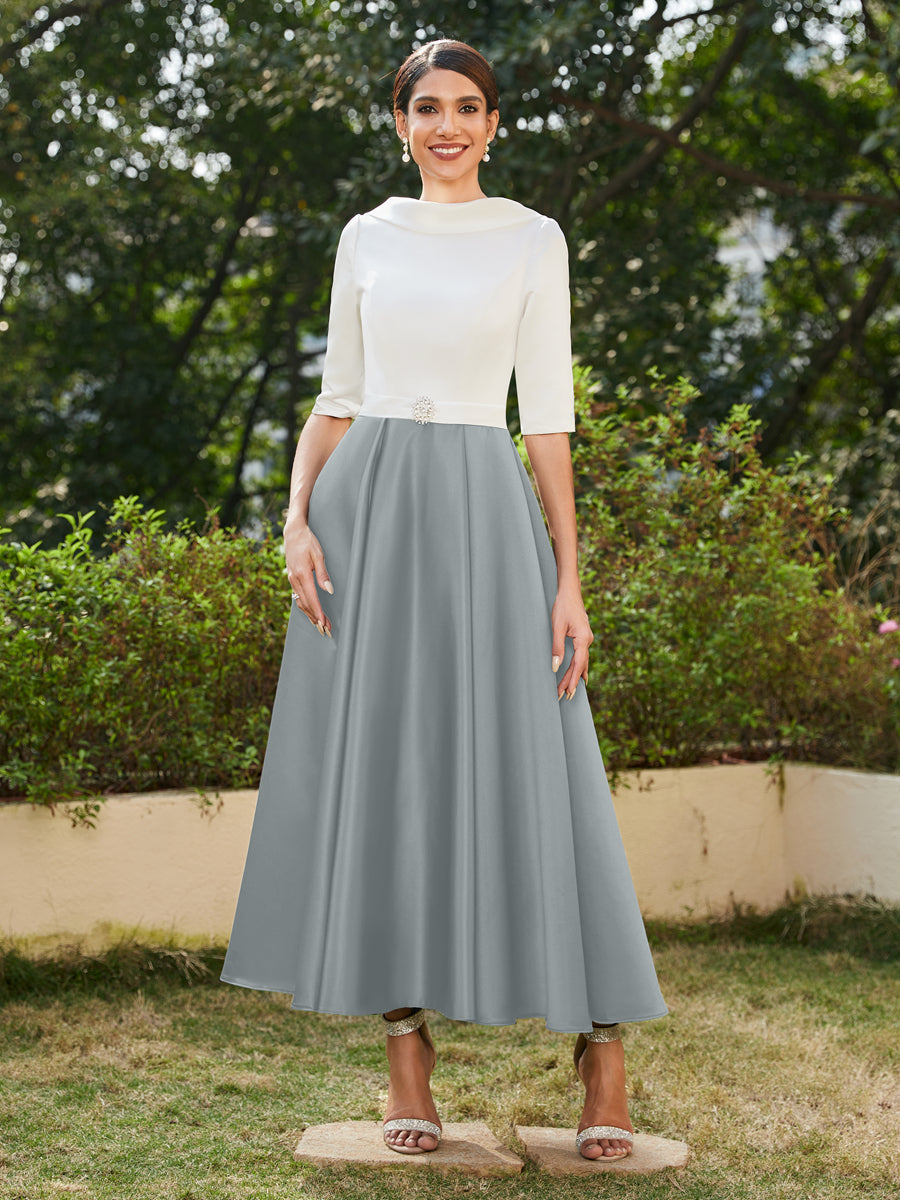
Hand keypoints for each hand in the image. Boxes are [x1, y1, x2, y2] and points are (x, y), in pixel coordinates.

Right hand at [284, 519, 332, 635]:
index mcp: (302, 574)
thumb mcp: (319, 555)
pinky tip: (310, 613)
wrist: (293, 533)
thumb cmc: (308, 541)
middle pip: (305, 604)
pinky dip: (304, 607)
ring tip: (320, 625)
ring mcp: (291, 579)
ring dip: (310, 615)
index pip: (311, 598)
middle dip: (315, 618)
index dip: (318, 612)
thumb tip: (329, 590)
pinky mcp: (291, 578)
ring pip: (300, 602)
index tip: (323, 623)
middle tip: (326, 630)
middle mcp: (294, 579)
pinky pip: (297, 597)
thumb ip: (323, 574)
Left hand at [550, 584, 592, 699]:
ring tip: (569, 691)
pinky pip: (582, 656)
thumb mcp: (557, 627)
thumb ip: (557, 648)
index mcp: (583, 639)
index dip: (573, 679)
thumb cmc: (563, 607)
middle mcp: (588, 641)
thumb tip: (555, 667)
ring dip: (574, 676)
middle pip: (580, 666)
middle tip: (565, 697)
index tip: (568, 692)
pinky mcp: (583, 637)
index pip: (578, 664)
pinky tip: (579, 675)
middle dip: (572, 681)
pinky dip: (579, 667)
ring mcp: (586, 639)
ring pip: (581, 662)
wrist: (570, 592)